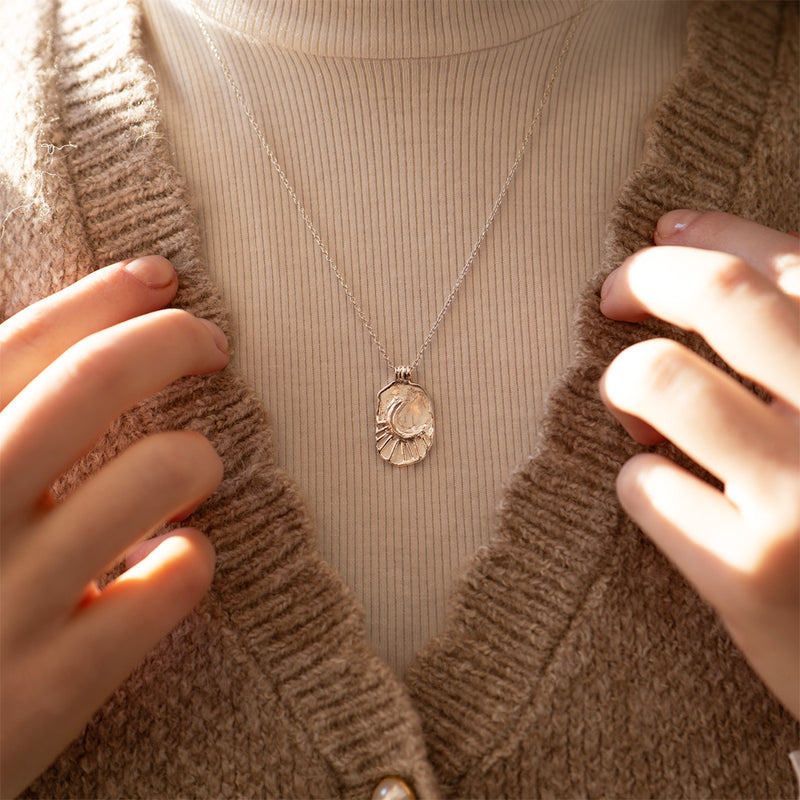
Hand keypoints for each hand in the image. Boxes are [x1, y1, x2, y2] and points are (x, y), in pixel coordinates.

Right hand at [0, 256, 228, 795]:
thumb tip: (74, 354)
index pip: (20, 345)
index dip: (100, 296)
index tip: (160, 275)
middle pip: (95, 381)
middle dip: (173, 340)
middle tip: (211, 344)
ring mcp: (2, 604)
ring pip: (159, 472)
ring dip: (197, 458)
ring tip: (192, 473)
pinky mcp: (49, 687)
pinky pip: (173, 582)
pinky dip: (191, 559)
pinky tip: (175, 562)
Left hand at [599, 210, 799, 718]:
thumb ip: (798, 355)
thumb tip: (708, 255)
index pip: (793, 264)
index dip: (715, 233)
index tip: (667, 230)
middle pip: (721, 297)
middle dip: (647, 279)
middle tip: (615, 295)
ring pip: (659, 381)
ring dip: (625, 384)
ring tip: (633, 410)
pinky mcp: (750, 574)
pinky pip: (643, 487)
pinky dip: (636, 479)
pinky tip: (658, 488)